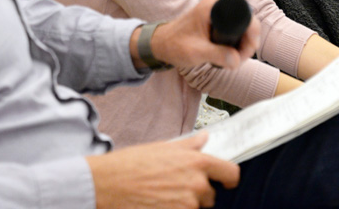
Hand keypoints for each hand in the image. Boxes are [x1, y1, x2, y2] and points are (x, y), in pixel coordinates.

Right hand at [86, 132, 239, 208]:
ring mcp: (186, 205)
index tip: (226, 182)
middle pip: (211, 195)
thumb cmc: (132, 163)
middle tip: (176, 187)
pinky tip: (159, 203)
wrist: (107, 183)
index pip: (231, 173)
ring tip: (163, 195)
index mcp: (197, 163)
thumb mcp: (164, 147)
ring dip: (186, 204)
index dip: (230, 179)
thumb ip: (190, 145)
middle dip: (198, 193)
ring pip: (196, 208)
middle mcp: (196, 185)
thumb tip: (205, 137)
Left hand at [150, 0, 260, 70]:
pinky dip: (235, 42)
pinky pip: (233, 29)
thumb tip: (236, 59)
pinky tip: (231, 54)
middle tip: (241, 57)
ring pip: (241, 26)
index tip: (250, 47)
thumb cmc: (173, 45)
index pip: (245, 14)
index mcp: (212, 7)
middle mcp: (216, 6)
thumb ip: (217, 55)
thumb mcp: (196, 52)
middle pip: (245, 20)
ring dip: (242, 43)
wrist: (159, 45)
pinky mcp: (215, 21)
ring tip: (236, 59)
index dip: (252, 32)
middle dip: (248, 41)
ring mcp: (216, 13)